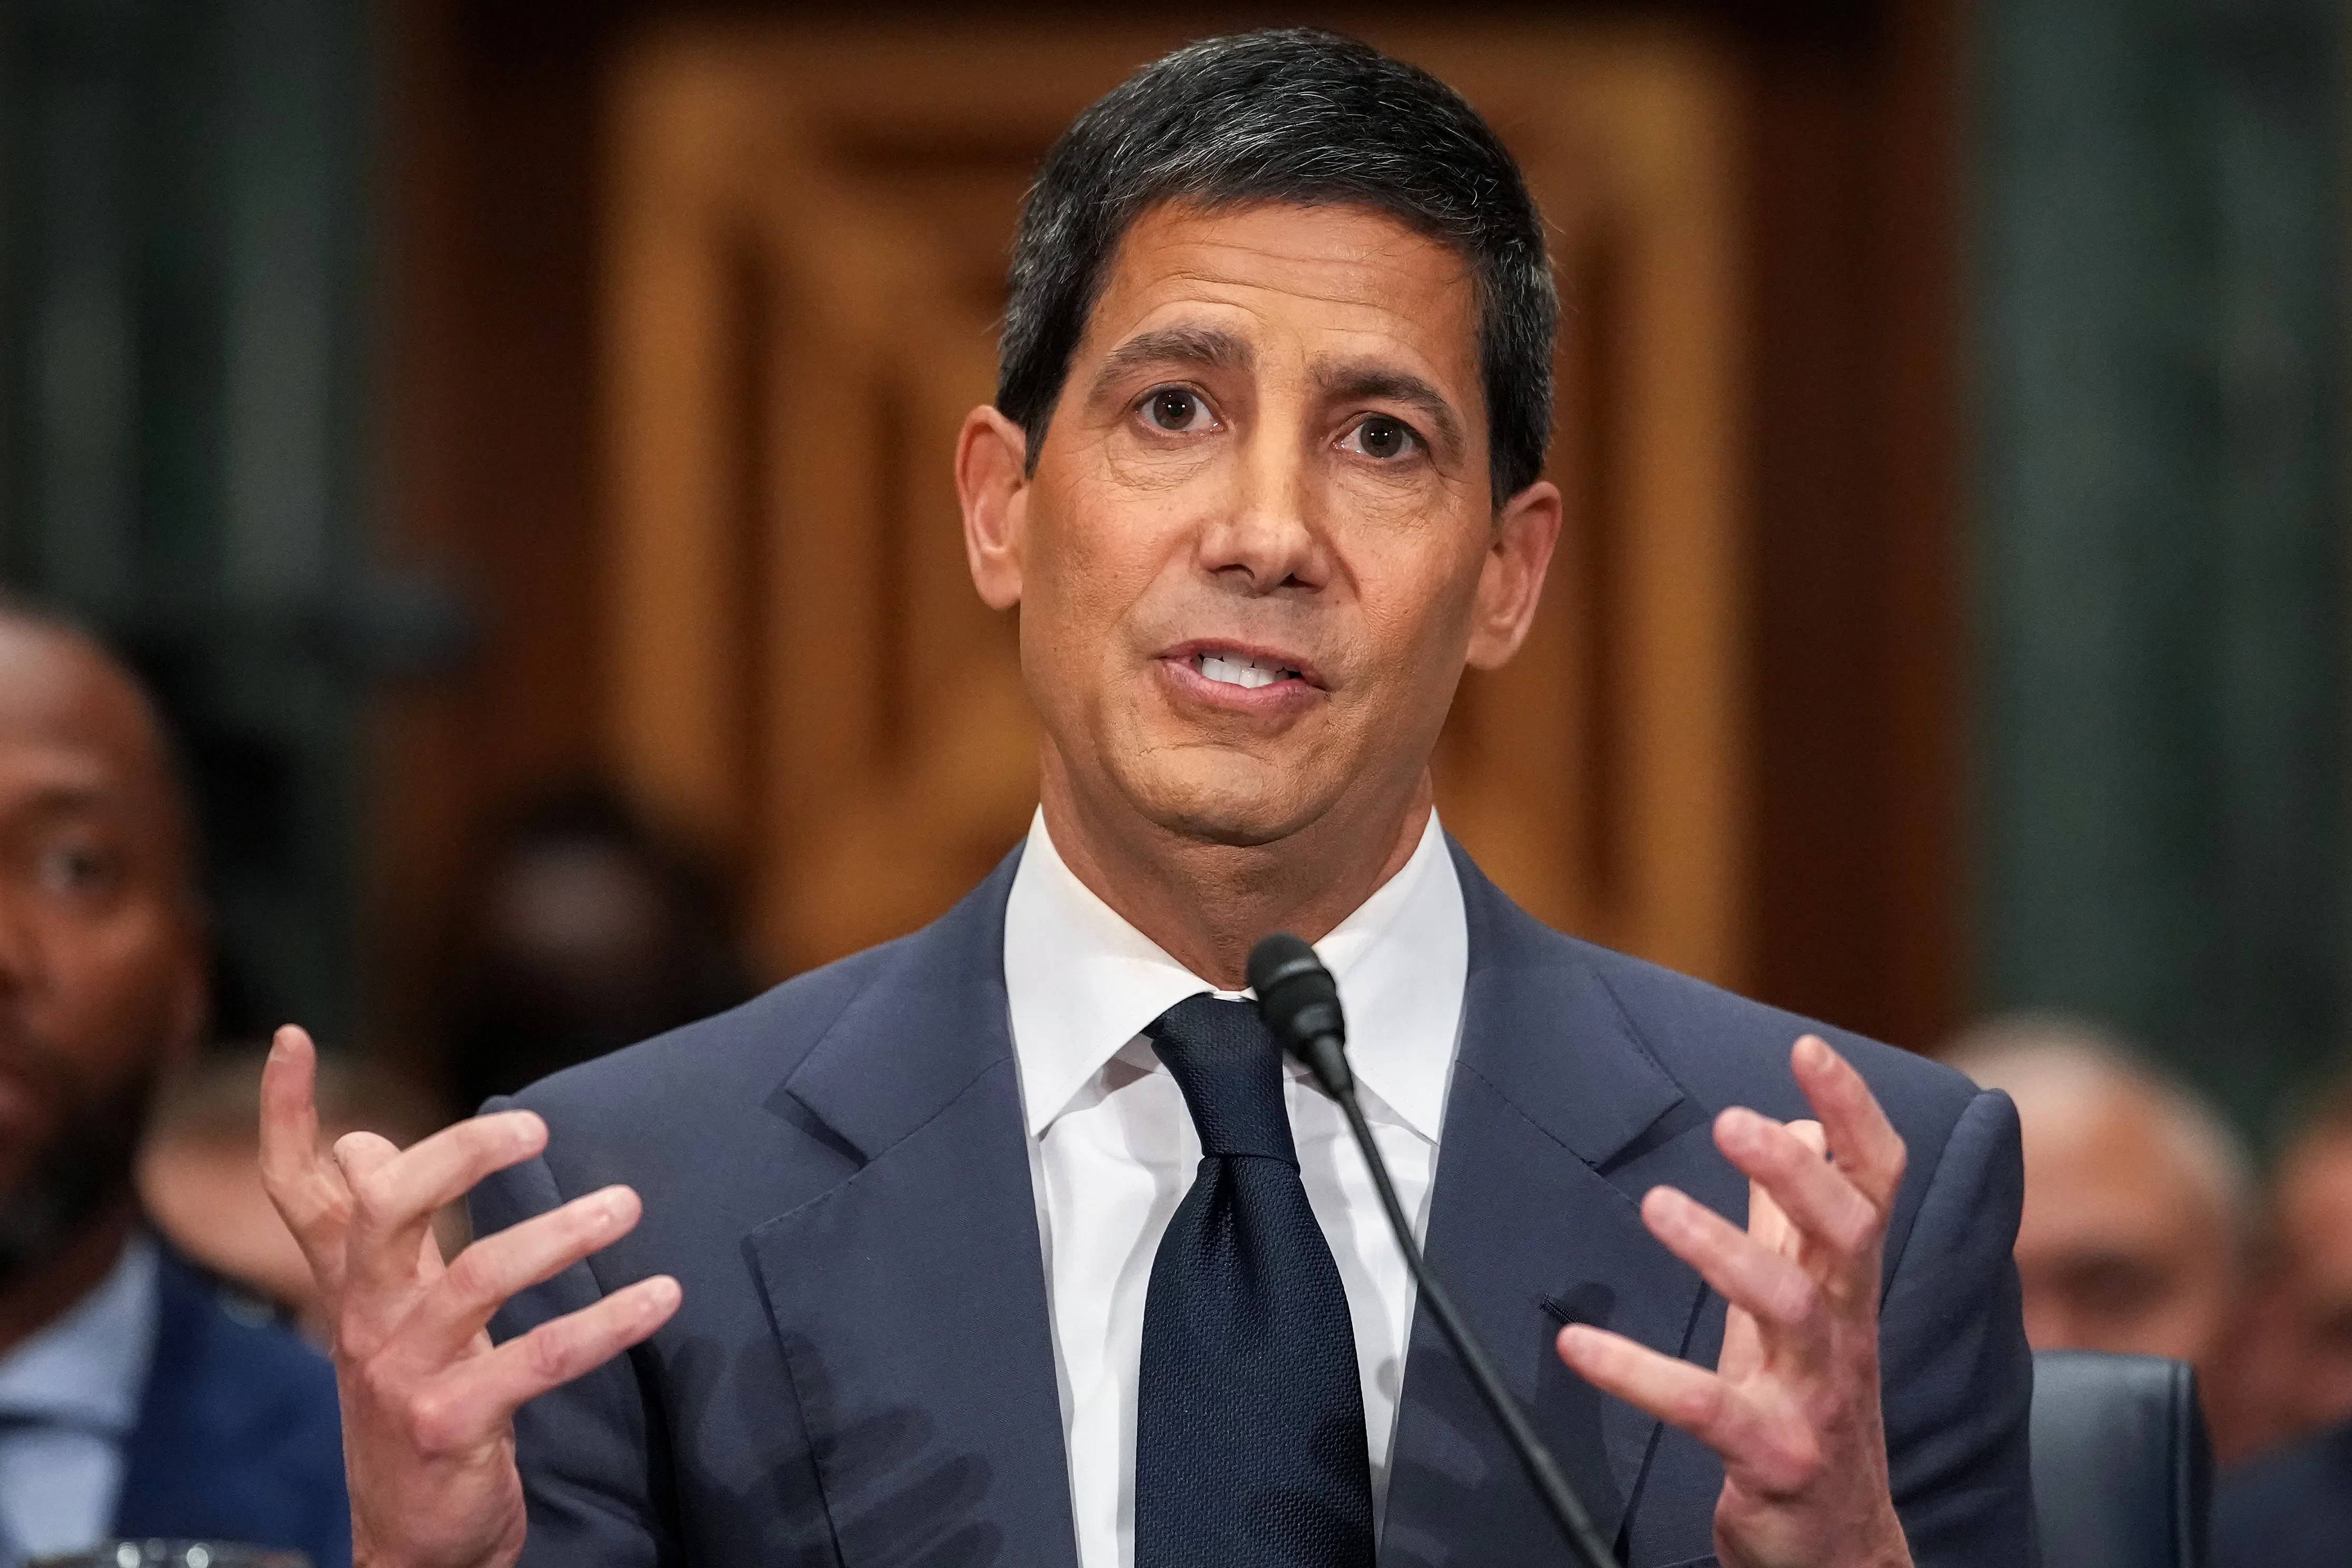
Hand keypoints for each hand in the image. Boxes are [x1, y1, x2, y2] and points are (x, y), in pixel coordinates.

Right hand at [259, 1026, 681, 1567]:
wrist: (412, 1538)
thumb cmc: (416, 1400)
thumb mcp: (392, 1311)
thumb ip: (383, 1229)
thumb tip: (361, 1140)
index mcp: (353, 1284)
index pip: (296, 1189)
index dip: (284, 1115)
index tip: (289, 1039)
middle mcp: (365, 1320)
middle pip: (387, 1212)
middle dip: (456, 1157)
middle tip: (536, 1126)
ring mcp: (402, 1375)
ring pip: (475, 1280)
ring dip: (560, 1235)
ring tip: (627, 1204)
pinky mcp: (451, 1425)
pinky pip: (538, 1360)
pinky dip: (607, 1323)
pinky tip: (661, 1296)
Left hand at [1554, 1035, 1910, 1567]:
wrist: (1836, 1551)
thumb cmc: (1810, 1408)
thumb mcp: (1803, 1307)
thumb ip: (1792, 1222)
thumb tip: (1791, 1127)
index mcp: (1849, 1289)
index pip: (1876, 1186)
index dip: (1854, 1116)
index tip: (1807, 1051)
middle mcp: (1846, 1334)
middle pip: (1850, 1234)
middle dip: (1797, 1175)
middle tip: (1733, 1120)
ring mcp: (1818, 1397)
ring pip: (1790, 1310)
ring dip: (1723, 1252)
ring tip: (1657, 1206)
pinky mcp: (1775, 1458)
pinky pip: (1707, 1407)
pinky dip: (1639, 1373)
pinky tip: (1578, 1346)